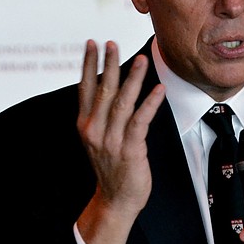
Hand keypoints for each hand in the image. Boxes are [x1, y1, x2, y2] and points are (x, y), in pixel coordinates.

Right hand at [75, 40, 165, 243]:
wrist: (115, 200)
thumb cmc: (111, 167)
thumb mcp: (98, 138)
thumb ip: (102, 114)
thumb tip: (111, 86)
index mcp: (85, 125)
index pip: (85, 88)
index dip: (87, 65)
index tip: (91, 44)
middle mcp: (95, 131)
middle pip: (102, 91)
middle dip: (108, 64)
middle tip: (112, 42)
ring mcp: (111, 141)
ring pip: (122, 103)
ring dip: (132, 79)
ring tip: (141, 59)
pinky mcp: (130, 150)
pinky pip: (140, 121)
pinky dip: (150, 104)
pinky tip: (158, 89)